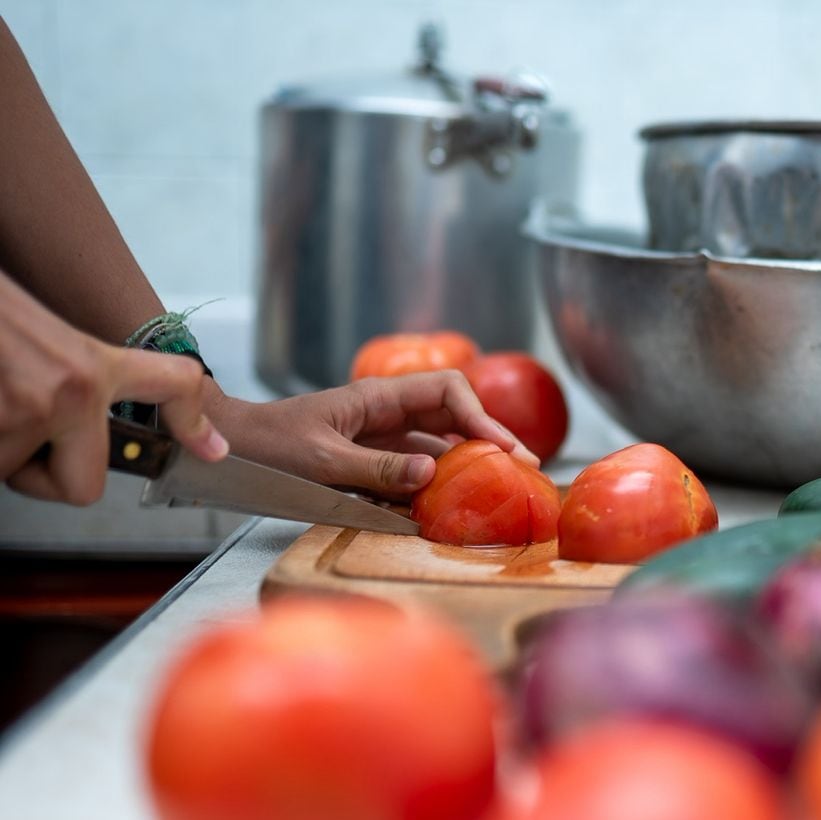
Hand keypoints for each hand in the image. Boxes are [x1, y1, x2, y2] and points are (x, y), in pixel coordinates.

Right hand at [0, 271, 227, 504]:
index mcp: (91, 367)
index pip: (171, 385)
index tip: (211, 450)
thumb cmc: (1, 322)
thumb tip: (155, 419)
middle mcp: (67, 394)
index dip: (192, 421)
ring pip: (19, 477)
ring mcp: (21, 416)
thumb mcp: (56, 340)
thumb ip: (92, 381)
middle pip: (81, 488)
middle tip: (28, 434)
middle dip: (48, 473)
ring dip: (5, 452)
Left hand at [210, 370, 536, 499]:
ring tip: (495, 490)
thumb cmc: (263, 449)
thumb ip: (377, 468)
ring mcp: (375, 438)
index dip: (481, 415)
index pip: (446, 391)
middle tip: (522, 471)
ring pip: (434, 445)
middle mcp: (383, 413)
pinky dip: (431, 486)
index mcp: (377, 398)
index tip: (502, 449)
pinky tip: (447, 506)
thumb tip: (432, 471)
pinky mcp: (365, 463)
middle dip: (487, 440)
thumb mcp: (321, 462)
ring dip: (464, 465)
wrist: (219, 452)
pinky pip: (409, 470)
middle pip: (450, 416)